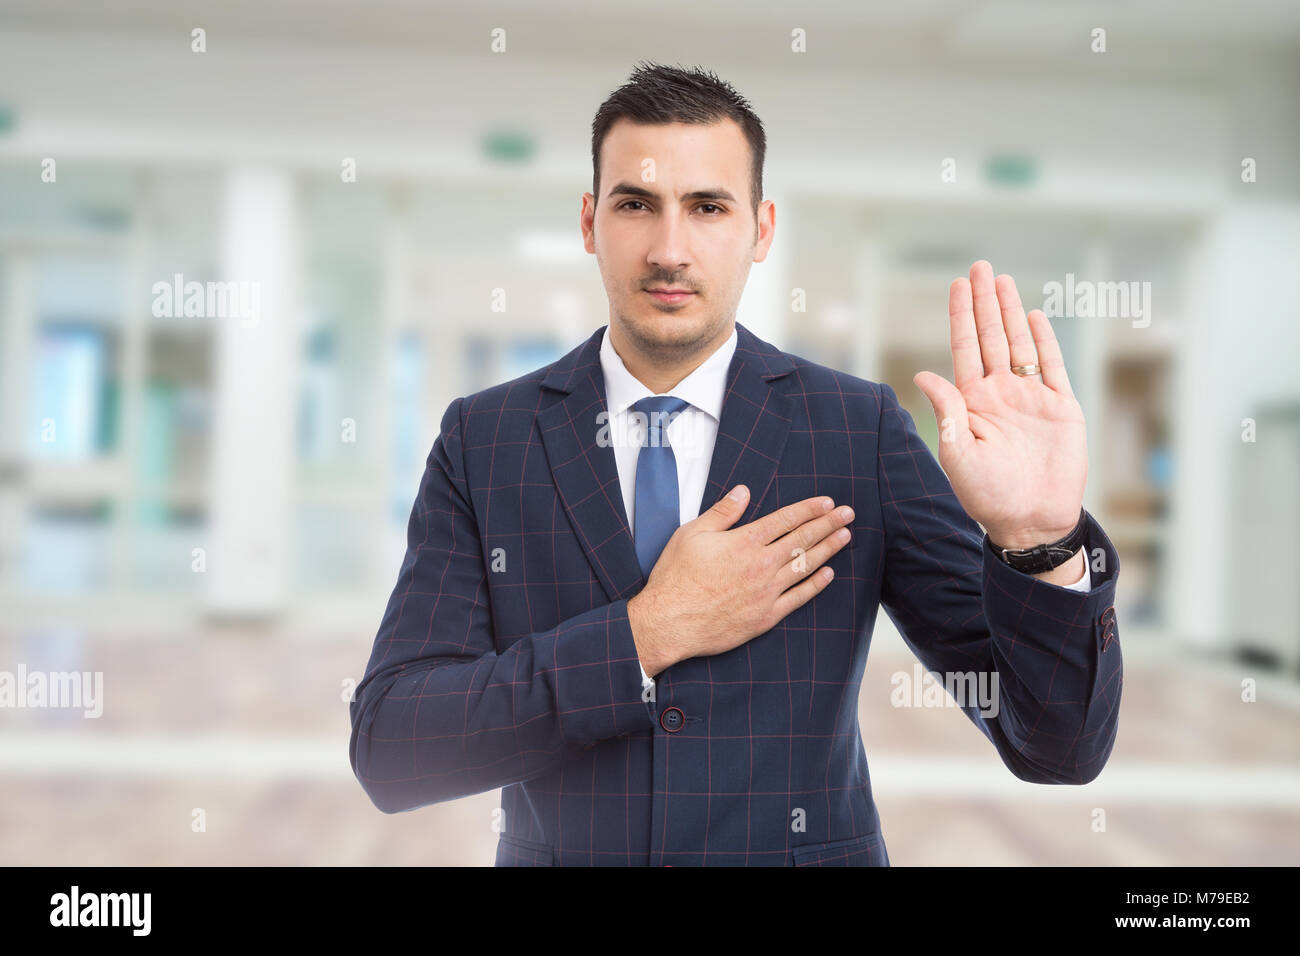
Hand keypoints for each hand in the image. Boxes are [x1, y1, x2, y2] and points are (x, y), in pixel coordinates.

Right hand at [626, 487, 853, 675]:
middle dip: (828, 523)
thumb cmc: (676, 577)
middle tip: (848, 514)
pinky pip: (798, 598)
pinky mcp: (766, 616)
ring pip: (806, 566)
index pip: (785, 519)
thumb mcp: (691, 534)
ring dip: (828, 549)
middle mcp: (761, 564)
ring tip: (845, 536)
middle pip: (802, 539)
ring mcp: (766, 592)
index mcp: (744, 541)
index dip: (809, 509)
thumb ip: (722, 512)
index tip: (827, 502)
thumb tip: (743, 491)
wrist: (670, 622)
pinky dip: (815, 584)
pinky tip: (828, 574)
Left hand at [912, 260, 1086, 549]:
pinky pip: (1052, 367)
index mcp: (972, 402)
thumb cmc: (989, 495)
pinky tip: (1034, 317)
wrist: (1032, 520)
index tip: (958, 284)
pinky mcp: (1061, 408)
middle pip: (991, 337)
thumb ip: (947, 413)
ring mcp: (1030, 398)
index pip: (965, 348)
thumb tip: (923, 374)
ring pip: (1020, 344)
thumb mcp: (959, 455)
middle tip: (981, 266)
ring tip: (1003, 281)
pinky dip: (1045, 341)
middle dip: (985, 302)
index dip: (962, 315)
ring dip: (1011, 312)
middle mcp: (999, 394)